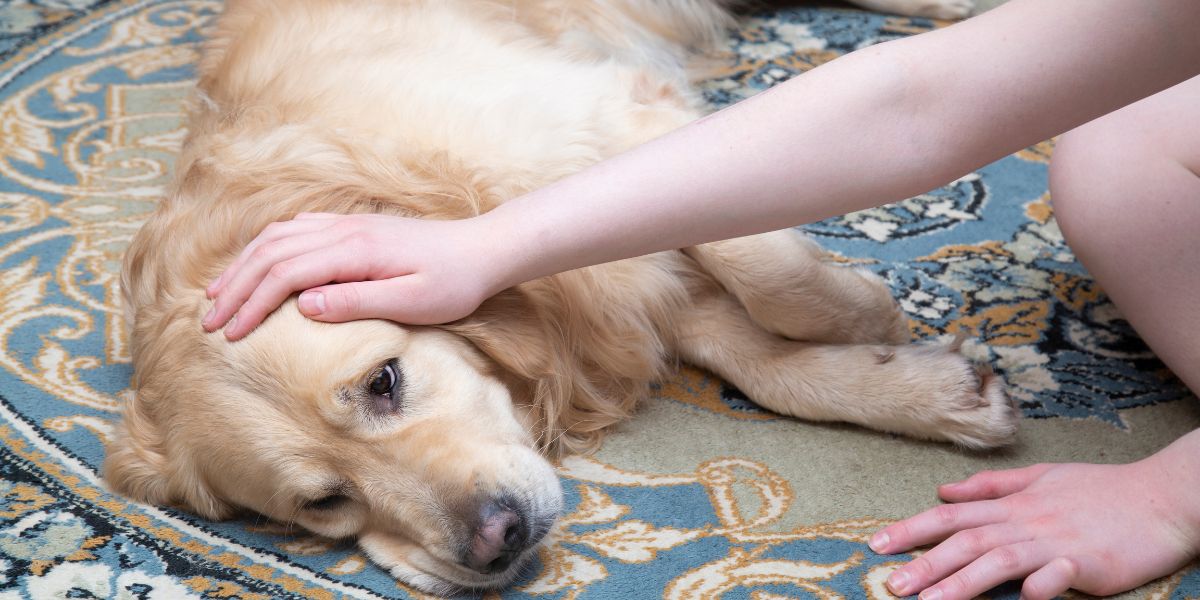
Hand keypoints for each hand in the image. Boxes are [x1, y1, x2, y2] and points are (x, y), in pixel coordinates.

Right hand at [202, 212, 505, 339]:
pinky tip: (257, 264)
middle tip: (208, 322)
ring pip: (278, 237)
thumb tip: (304, 306)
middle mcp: (343, 230)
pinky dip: (266, 248)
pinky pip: (296, 230)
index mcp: (354, 251)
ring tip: (218, 295)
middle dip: (235, 288)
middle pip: (271, 253)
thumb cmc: (454, 283)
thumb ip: (358, 302)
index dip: (252, 304)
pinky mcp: (353, 227)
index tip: (229, 334)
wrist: (483, 249)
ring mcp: (346, 225)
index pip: (285, 274)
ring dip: (243, 265)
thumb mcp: (413, 302)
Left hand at [870, 447, 1199, 599]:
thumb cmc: (1100, 490)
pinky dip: (1039, 585)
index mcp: (1013, 503)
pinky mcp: (1087, 563)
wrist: (1159, 497)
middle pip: (966, 541)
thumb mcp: (1041, 477)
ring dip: (961, 582)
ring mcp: (1055, 543)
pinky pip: (1057, 575)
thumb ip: (991, 486)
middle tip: (891, 584)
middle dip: (925, 564)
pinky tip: (1022, 599)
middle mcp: (1026, 521)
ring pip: (998, 560)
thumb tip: (944, 490)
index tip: (878, 545)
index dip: (912, 529)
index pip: (951, 516)